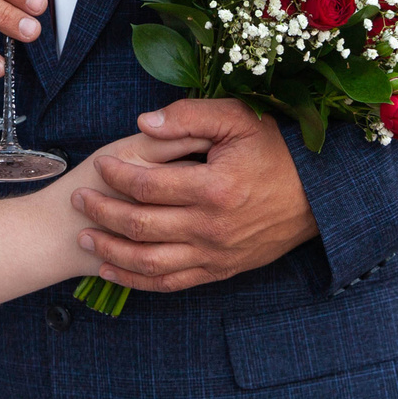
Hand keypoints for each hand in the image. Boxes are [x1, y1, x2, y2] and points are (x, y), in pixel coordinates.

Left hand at [71, 98, 318, 292]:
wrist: (319, 195)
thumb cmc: (278, 149)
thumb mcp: (239, 118)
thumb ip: (190, 116)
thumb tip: (145, 122)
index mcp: (216, 188)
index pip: (148, 186)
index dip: (117, 176)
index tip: (100, 164)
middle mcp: (213, 228)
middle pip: (141, 225)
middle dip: (103, 212)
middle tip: (78, 200)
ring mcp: (216, 255)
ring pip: (150, 262)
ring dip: (112, 252)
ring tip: (85, 237)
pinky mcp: (221, 271)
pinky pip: (171, 283)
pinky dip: (137, 281)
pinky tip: (112, 271)